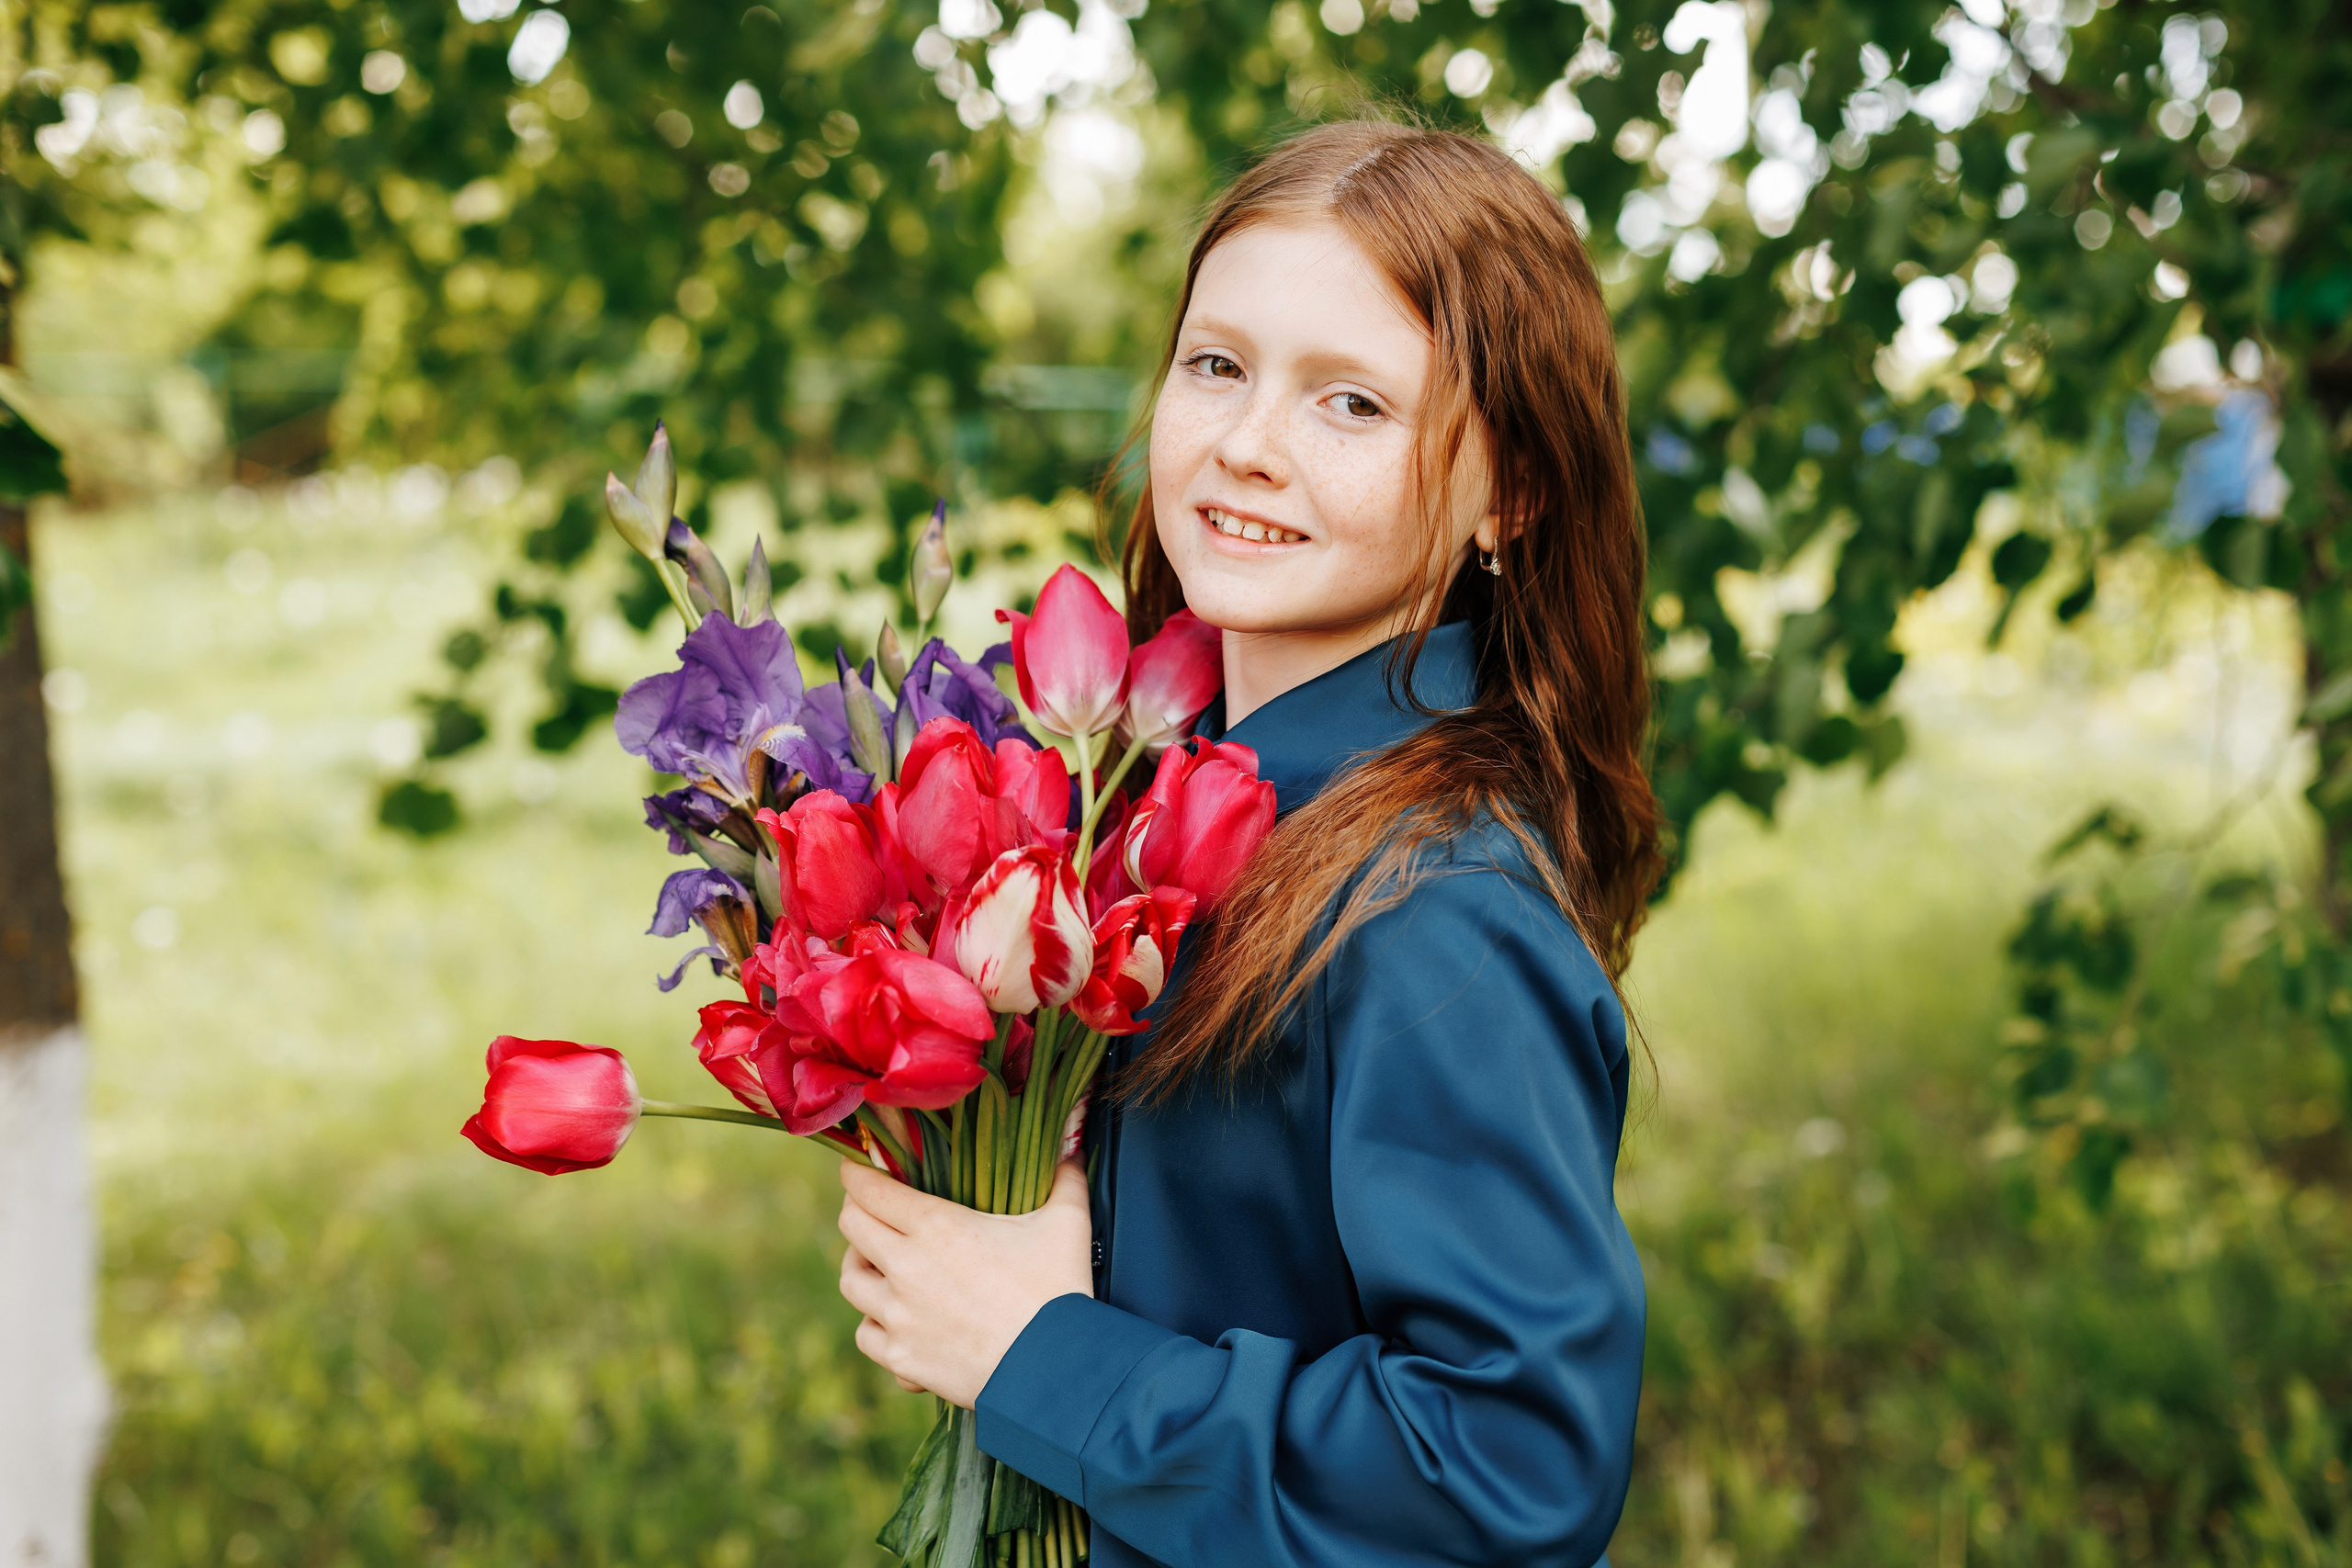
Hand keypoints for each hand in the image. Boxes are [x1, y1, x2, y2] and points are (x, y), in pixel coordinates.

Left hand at [836, 1157, 1094, 1408]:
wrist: (1055, 1370)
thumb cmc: (1060, 1291)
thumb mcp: (1067, 1223)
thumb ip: (1066, 1174)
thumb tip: (1074, 1136)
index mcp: (935, 1227)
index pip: (869, 1190)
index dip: (858, 1173)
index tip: (859, 1168)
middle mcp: (905, 1269)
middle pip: (851, 1228)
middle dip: (857, 1211)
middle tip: (870, 1208)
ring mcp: (899, 1317)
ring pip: (851, 1281)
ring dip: (860, 1267)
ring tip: (877, 1263)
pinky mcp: (903, 1359)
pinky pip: (866, 1335)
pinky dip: (875, 1324)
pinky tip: (895, 1318)